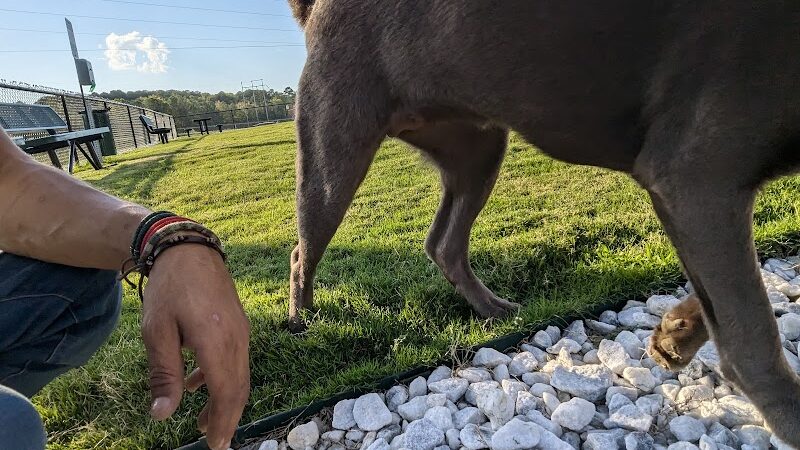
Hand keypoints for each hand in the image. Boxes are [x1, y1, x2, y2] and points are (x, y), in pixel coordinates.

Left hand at [140, 244, 249, 449]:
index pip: (226, 392)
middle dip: (226, 417)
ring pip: (239, 375)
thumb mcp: (157, 332)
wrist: (189, 250)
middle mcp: (236, 339)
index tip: (215, 445)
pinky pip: (235, 360)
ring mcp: (240, 331)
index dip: (222, 422)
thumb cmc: (170, 289)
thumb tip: (162, 414)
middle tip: (213, 441)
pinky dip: (222, 379)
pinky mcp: (237, 325)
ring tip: (204, 420)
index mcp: (217, 342)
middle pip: (238, 388)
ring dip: (224, 400)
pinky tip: (197, 385)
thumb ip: (164, 374)